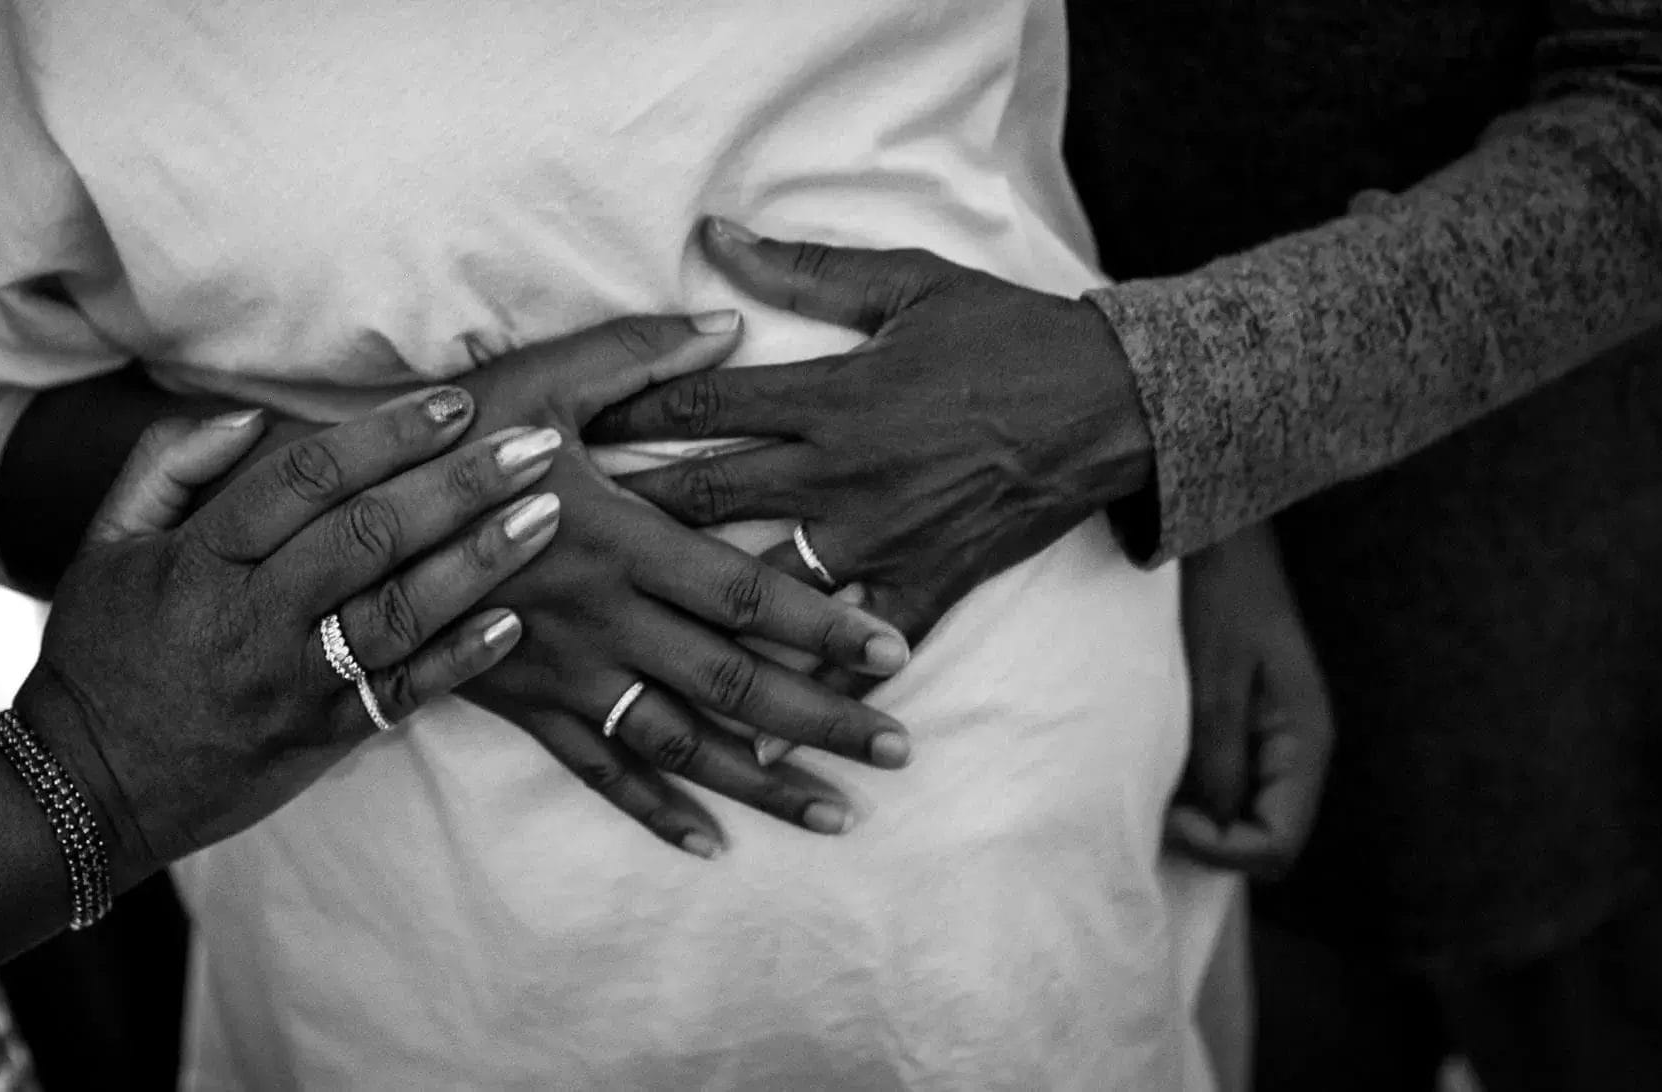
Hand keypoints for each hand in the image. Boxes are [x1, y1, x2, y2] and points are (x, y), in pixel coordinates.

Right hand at [15, 388, 561, 887]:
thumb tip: (246, 414)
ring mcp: (292, 684)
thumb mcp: (104, 548)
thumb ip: (166, 467)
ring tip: (546, 514)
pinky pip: (402, 696)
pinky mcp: (321, 739)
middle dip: (460, 484)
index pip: (305, 479)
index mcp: (200, 560)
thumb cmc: (99, 657)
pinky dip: (461, 658)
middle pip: (369, 536)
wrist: (88, 792)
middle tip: (535, 443)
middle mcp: (252, 619)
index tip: (453, 404)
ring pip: (399, 612)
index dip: (385, 434)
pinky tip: (516, 620)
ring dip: (481, 560)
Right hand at [447, 313, 917, 857]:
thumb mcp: (538, 379)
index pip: (743, 594)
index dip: (823, 625)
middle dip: (822, 718)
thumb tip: (728, 322)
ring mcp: (566, 672)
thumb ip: (638, 354)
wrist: (340, 516)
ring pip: (680, 742)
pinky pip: (597, 770)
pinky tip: (711, 845)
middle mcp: (604, 619)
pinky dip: (654, 810)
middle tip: (898, 748)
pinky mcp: (526, 705)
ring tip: (837, 811)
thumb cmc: (447, 439)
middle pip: (732, 682)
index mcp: (621, 541)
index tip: (893, 653)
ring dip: (761, 781)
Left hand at [589, 218, 1154, 677]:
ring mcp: (881, 539)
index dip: (620, 415)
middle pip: (706, 498)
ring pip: (766, 585)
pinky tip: (757, 741)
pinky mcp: (925, 585)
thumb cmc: (1006, 335)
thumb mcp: (908, 282)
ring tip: (617, 635)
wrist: (1113, 404)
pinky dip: (811, 691)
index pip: (700, 406)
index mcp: (829, 397)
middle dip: (623, 514)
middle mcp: (840, 475)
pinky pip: (858, 649)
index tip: (555, 432)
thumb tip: (714, 234)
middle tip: (548, 537)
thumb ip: (804, 269)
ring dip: (693, 609)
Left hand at [1165, 525, 1333, 878]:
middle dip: (1213, 840)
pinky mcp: (1247, 723)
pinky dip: (1198, 789)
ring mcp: (1274, 738)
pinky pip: (1230, 781)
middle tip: (1157, 807)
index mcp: (1304, 741)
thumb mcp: (1213, 675)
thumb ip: (1218, 754)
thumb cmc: (1219, 594)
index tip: (1170, 815)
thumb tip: (1213, 824)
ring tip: (1155, 789)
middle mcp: (1298, 750)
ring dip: (1203, 816)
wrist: (1220, 534)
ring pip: (1246, 813)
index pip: (1278, 844)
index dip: (1223, 849)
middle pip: (1266, 838)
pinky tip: (1163, 769)